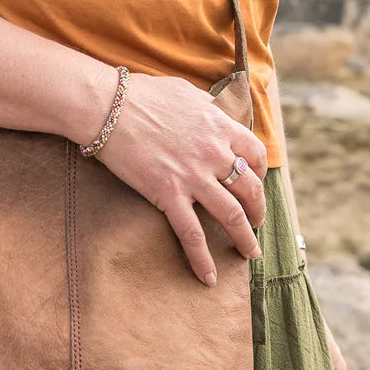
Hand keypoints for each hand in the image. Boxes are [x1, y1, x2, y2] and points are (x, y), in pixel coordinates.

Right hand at [94, 72, 268, 286]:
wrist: (109, 106)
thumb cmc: (141, 95)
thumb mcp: (184, 93)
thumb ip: (203, 107)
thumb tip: (209, 111)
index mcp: (218, 126)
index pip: (255, 153)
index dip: (260, 171)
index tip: (256, 181)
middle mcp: (213, 153)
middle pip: (251, 188)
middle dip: (258, 210)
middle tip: (256, 222)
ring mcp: (193, 176)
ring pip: (232, 215)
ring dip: (245, 238)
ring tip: (250, 252)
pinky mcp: (168, 194)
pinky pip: (191, 234)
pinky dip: (202, 259)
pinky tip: (208, 276)